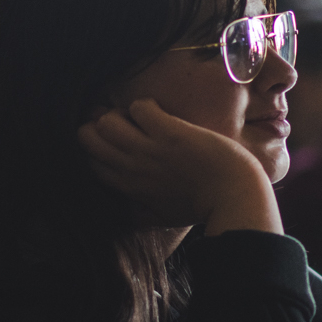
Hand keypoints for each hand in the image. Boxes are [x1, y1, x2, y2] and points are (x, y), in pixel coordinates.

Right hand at [78, 99, 281, 234]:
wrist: (234, 196)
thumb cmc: (202, 207)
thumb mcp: (162, 216)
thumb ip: (138, 213)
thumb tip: (122, 212)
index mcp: (129, 187)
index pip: (89, 162)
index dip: (96, 146)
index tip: (114, 140)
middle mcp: (132, 168)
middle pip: (86, 138)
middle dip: (100, 125)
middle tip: (127, 125)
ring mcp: (149, 150)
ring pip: (106, 121)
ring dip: (122, 113)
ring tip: (143, 119)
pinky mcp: (169, 132)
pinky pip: (139, 107)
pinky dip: (147, 105)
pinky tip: (162, 114)